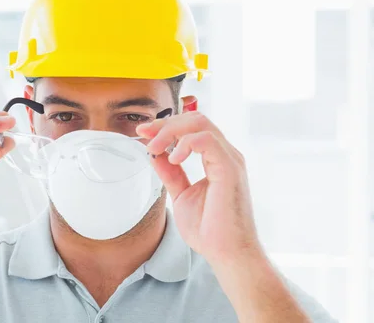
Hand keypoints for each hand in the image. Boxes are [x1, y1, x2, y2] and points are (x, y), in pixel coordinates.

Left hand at [136, 111, 261, 264]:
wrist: (227, 254)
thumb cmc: (210, 230)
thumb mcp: (181, 195)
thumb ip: (171, 173)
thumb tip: (155, 154)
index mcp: (217, 158)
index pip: (192, 127)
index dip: (165, 126)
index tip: (143, 133)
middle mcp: (226, 154)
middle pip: (195, 119)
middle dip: (165, 123)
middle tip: (144, 134)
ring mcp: (230, 159)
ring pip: (200, 123)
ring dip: (170, 131)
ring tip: (155, 148)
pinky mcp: (230, 168)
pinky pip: (207, 140)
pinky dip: (185, 144)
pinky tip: (173, 159)